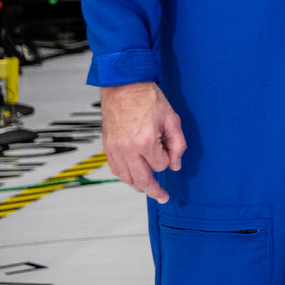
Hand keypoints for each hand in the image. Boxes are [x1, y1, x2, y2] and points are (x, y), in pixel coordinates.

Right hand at [100, 81, 185, 202]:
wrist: (124, 87)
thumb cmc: (148, 99)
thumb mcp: (172, 119)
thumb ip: (178, 144)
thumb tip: (176, 165)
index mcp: (146, 142)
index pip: (161, 165)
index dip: (168, 160)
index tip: (170, 152)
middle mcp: (128, 149)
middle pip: (142, 179)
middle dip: (154, 190)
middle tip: (163, 197)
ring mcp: (115, 149)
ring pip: (126, 177)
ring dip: (138, 186)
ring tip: (148, 190)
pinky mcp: (107, 146)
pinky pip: (116, 169)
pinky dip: (125, 176)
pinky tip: (133, 177)